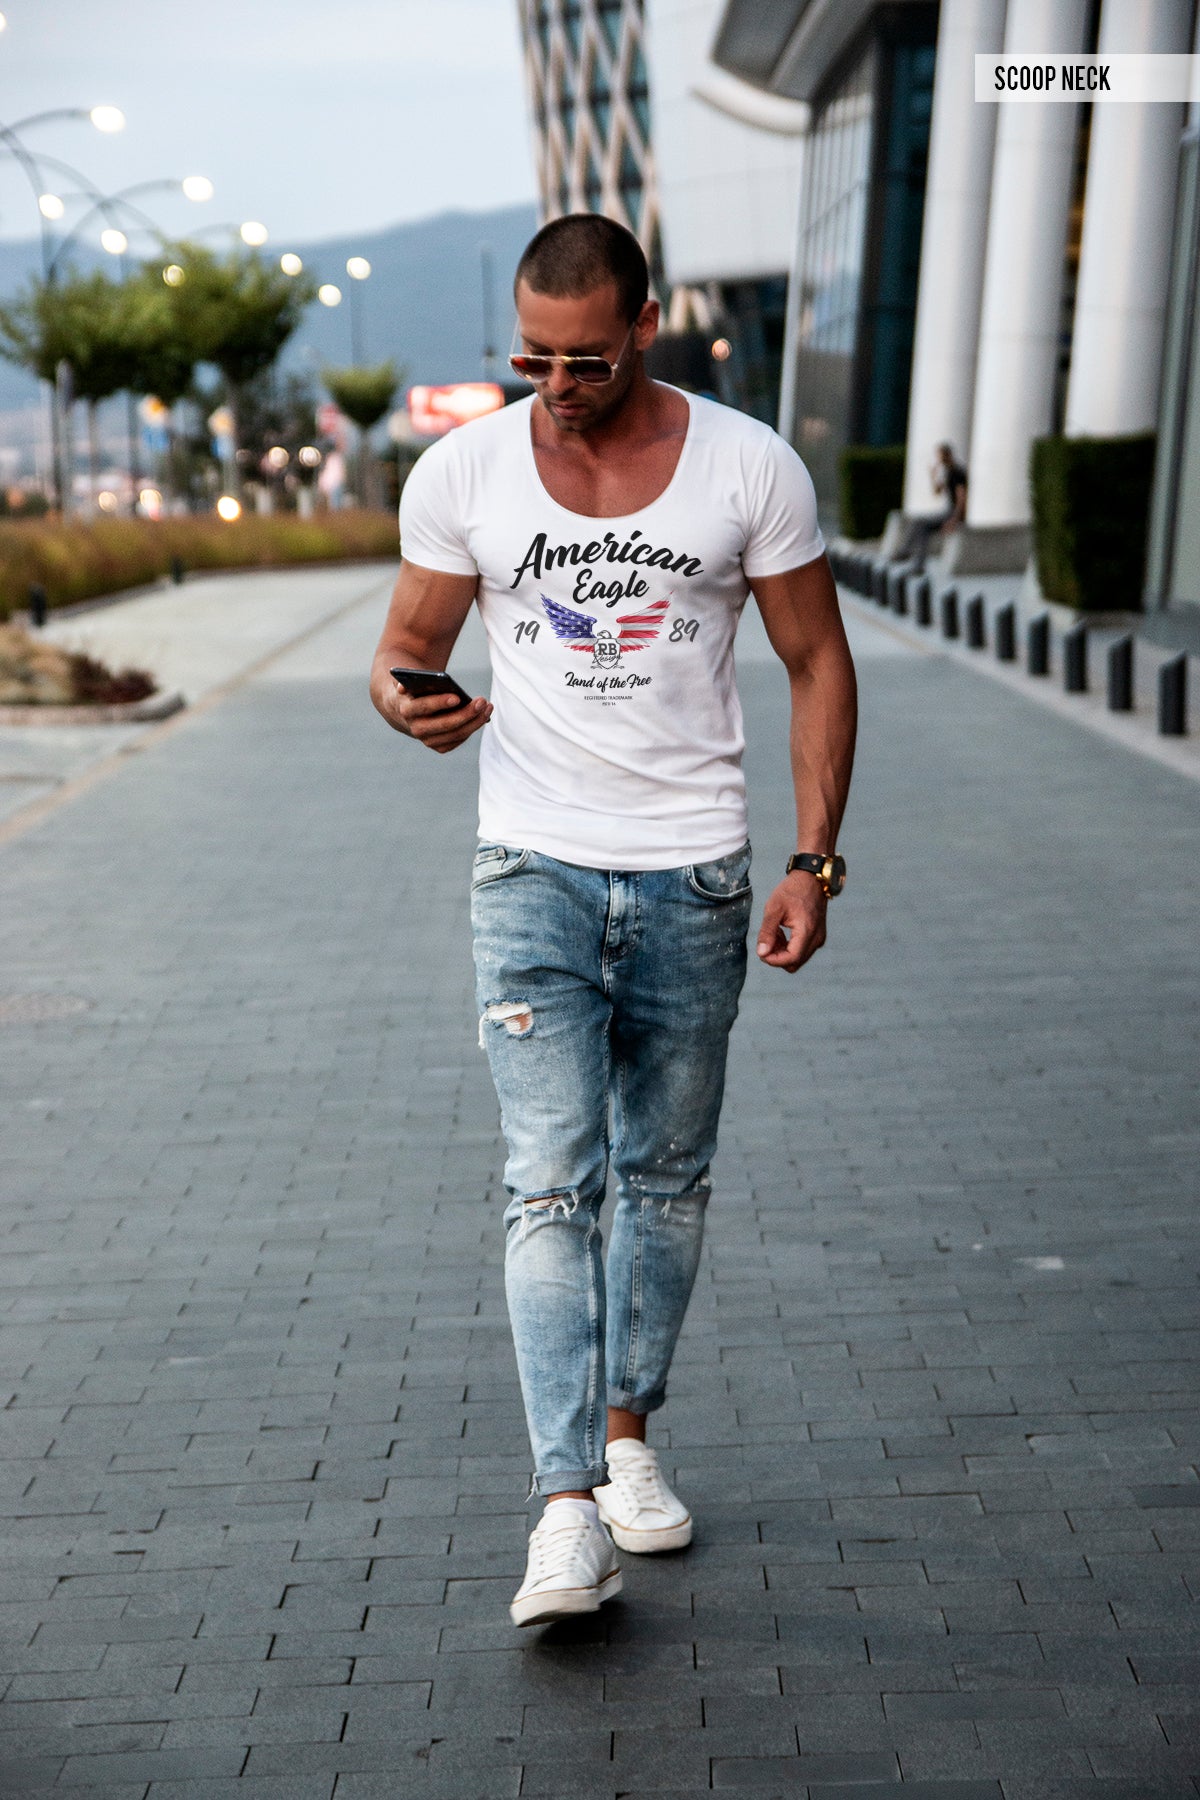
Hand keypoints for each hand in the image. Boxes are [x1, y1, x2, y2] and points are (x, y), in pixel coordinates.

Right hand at [374, 673, 492, 753]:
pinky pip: (459, 739)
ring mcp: (428, 740)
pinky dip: (472, 727)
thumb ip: (404, 681)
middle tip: (482, 701)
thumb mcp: (407, 681)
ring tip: (488, 706)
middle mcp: (416, 729)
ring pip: (456, 734)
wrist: (405, 709)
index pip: (423, 707)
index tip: (457, 697)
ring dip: (475, 721)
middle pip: (444, 724)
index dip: (439, 703)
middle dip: (465, 713)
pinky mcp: (439, 746)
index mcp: (406, 710)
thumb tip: (402, 687)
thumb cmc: (412, 689)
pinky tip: (484, 715)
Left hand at [755, 872, 826, 972]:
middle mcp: (816, 938)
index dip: (773, 960)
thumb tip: (761, 953)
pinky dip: (789, 946)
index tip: (761, 951)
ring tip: (774, 932)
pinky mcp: (817, 935)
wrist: (812, 877)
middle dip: (777, 956)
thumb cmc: (792, 890)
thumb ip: (767, 932)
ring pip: (798, 958)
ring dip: (782, 951)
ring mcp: (818, 938)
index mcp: (807, 931)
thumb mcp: (774, 908)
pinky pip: (802, 950)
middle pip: (794, 962)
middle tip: (766, 939)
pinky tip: (781, 932)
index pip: (790, 959)